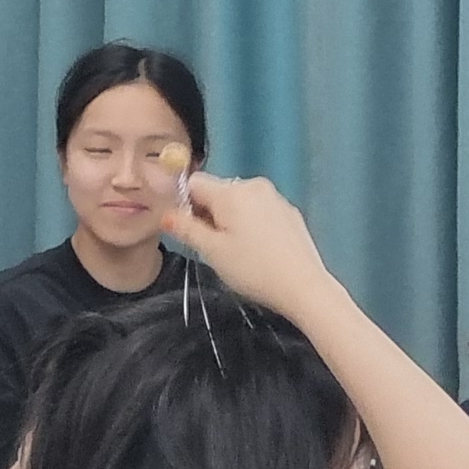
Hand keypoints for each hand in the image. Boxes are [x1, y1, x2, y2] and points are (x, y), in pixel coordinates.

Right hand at [167, 173, 334, 320]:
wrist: (304, 286)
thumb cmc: (253, 270)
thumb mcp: (212, 252)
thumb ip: (186, 228)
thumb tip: (165, 214)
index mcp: (231, 191)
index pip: (194, 182)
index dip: (184, 204)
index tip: (189, 230)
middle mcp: (253, 185)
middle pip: (217, 191)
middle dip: (209, 213)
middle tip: (215, 247)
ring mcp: (275, 197)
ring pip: (239, 201)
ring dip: (230, 219)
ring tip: (239, 251)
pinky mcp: (289, 211)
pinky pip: (259, 210)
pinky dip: (252, 223)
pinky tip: (260, 250)